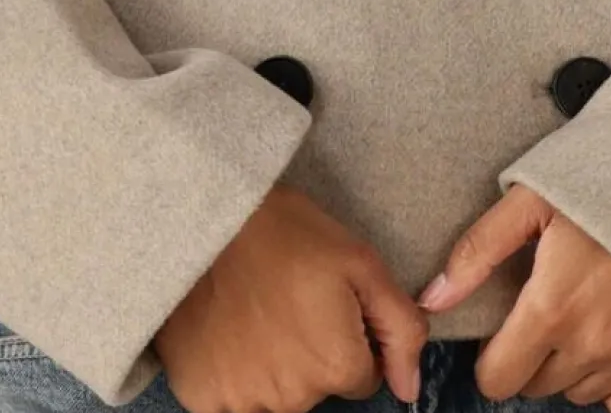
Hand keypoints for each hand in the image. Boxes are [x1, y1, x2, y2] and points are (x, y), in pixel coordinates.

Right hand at [154, 182, 428, 412]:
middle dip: (310, 353)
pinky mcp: (202, 397)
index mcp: (336, 366)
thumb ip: (400, 327)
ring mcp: (243, 401)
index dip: (347, 336)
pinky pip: (231, 403)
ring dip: (271, 366)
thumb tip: (408, 388)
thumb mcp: (359, 262)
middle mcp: (293, 398)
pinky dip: (232, 374)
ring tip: (256, 312)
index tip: (323, 301)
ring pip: (276, 397)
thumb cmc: (286, 231)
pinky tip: (229, 332)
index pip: (362, 375)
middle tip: (287, 300)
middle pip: (317, 389)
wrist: (207, 216)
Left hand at [416, 183, 610, 412]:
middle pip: (537, 385)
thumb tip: (433, 299)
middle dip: (530, 356)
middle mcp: (591, 344)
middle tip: (544, 311)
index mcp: (550, 307)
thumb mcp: (531, 200)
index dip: (491, 358)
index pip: (497, 379)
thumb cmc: (599, 185)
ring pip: (579, 394)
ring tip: (581, 316)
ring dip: (570, 367)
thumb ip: (478, 251)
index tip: (502, 332)